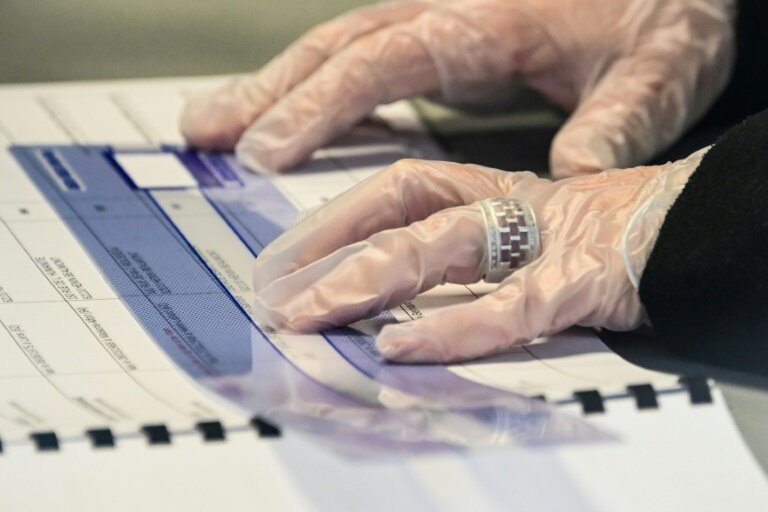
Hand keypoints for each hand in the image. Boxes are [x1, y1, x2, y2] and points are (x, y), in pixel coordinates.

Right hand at [180, 0, 732, 176]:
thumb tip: (568, 176)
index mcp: (487, 18)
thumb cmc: (665, 14)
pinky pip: (365, 64)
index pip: (384, 58)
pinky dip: (317, 92)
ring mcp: (442, 26)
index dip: (321, 104)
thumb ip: (618, 118)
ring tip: (211, 123)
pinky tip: (286, 117)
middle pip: (339, 46)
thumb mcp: (657, 68)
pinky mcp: (445, 43)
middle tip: (203, 132)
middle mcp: (451, 14)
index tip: (266, 149)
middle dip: (268, 91)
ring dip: (274, 86)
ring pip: (340, 49)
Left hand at [252, 150, 707, 362]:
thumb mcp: (545, 241)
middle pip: (407, 209)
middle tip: (274, 289)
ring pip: (446, 247)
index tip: (288, 253)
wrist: (725, 227)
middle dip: (332, 246)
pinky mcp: (593, 277)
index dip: (341, 214)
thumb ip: (484, 269)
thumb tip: (405, 309)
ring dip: (371, 278)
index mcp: (505, 195)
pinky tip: (404, 346)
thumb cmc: (637, 237)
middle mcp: (519, 207)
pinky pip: (516, 305)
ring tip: (312, 312)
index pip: (406, 188)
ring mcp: (555, 238)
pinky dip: (457, 324)